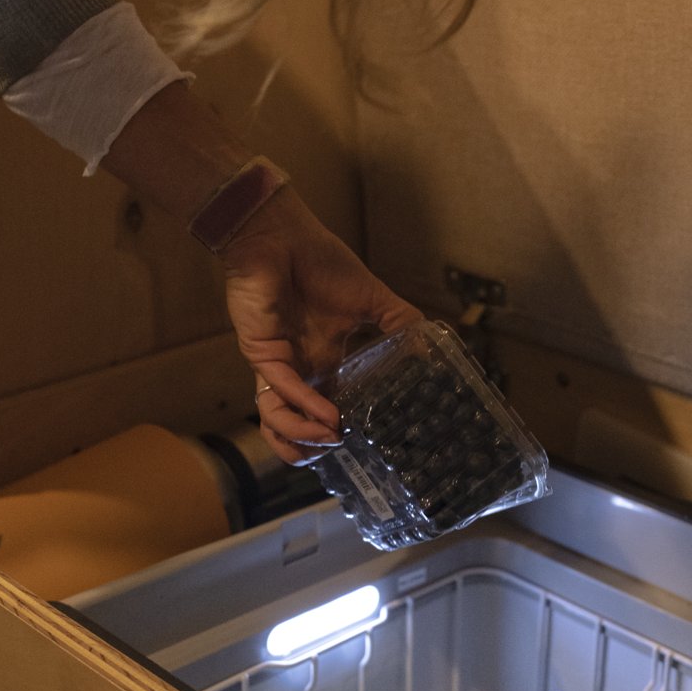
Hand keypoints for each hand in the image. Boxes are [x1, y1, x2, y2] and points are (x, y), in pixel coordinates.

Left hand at [220, 189, 420, 464]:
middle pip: (298, 423)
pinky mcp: (261, 353)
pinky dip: (303, 407)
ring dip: (304, 437)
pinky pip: (280, 390)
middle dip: (314, 448)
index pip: (329, 405)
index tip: (367, 443)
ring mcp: (278, 364)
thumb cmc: (320, 261)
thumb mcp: (372, 298)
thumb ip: (400, 322)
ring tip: (332, 441)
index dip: (342, 429)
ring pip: (278, 419)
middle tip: (342, 454)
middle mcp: (299, 367)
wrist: (281, 236)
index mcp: (323, 357)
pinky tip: (327, 416)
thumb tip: (430, 348)